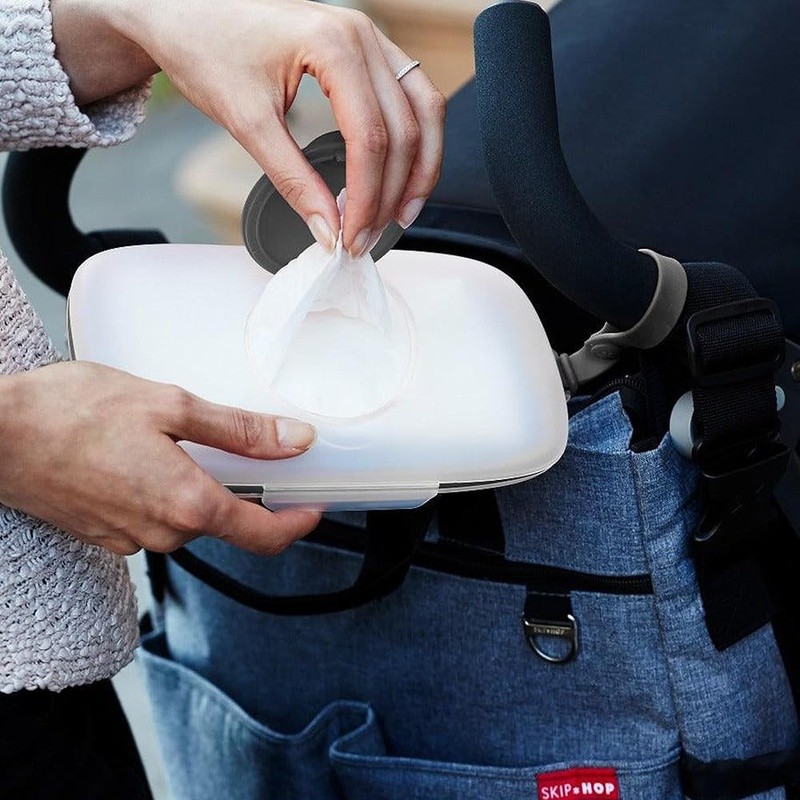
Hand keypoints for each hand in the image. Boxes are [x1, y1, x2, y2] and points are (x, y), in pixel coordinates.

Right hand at [0, 362, 320, 555]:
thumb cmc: (71, 412)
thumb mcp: (170, 406)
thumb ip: (239, 431)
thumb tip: (293, 441)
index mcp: (188, 504)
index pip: (264, 535)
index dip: (298, 522)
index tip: (314, 506)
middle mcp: (162, 533)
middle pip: (226, 523)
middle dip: (243, 491)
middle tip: (246, 451)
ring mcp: (130, 539)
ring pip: (188, 519)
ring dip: (199, 488)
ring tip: (179, 442)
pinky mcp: (104, 535)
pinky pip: (153, 518)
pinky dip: (165, 493)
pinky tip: (145, 458)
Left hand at [52, 0, 445, 254]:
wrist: (184, 9)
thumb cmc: (206, 47)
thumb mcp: (247, 122)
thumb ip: (292, 180)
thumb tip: (327, 229)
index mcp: (333, 44)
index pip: (370, 137)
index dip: (367, 197)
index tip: (352, 237)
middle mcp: (362, 35)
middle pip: (405, 129)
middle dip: (393, 192)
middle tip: (369, 236)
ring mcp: (371, 38)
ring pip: (424, 111)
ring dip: (419, 168)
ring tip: (400, 214)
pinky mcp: (368, 50)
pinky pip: (413, 98)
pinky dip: (415, 142)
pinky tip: (403, 176)